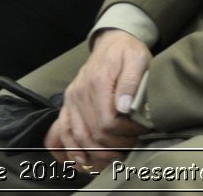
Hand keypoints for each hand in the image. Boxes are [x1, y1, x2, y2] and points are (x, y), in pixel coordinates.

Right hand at [45, 29, 149, 168]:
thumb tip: (125, 108)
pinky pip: (62, 132)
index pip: (107, 122)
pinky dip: (71, 150)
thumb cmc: (126, 52)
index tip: (140, 131)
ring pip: (78, 138)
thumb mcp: (137, 59)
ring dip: (97, 153)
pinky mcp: (68, 105)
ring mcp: (71, 101)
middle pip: (93, 133)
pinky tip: (82, 161)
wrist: (111, 43)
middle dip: (115, 146)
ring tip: (115, 156)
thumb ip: (131, 82)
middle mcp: (79, 93)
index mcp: (97, 82)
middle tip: (133, 144)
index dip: (125, 133)